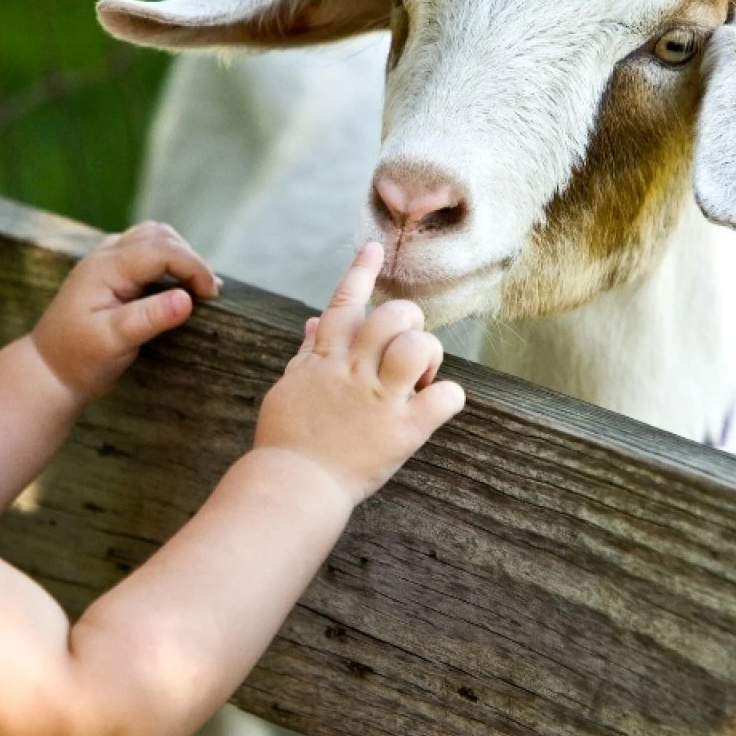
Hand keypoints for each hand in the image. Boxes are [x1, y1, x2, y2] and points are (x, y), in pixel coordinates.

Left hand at [33, 222, 219, 401]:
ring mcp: (106, 261)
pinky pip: (145, 251)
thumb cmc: (78, 358)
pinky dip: (169, 260)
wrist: (48, 370)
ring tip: (198, 287)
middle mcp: (105, 256)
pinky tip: (179, 285)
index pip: (161, 250)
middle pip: (159, 235)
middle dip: (190, 258)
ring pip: (152, 237)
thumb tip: (187, 299)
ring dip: (180, 255)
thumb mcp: (113, 342)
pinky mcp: (110, 272)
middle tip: (208, 294)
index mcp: (106, 268)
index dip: (193, 267)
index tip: (211, 296)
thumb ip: (149, 318)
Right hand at [254, 242, 465, 503]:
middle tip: (406, 349)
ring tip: (419, 378)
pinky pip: (445, 397)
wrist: (291, 487)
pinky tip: (435, 405)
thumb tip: (314, 322)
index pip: (345, 303)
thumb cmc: (287, 440)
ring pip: (418, 346)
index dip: (362, 272)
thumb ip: (307, 354)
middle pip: (393, 315)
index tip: (375, 248)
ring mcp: (379, 399)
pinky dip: (448, 397)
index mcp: (324, 359)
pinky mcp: (403, 431)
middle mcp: (353, 371)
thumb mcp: (290, 388)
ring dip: (427, 355)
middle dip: (408, 322)